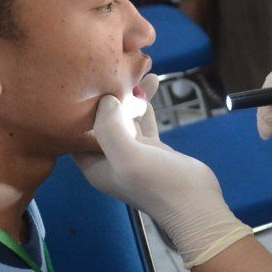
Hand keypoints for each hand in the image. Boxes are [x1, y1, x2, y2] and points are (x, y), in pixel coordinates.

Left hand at [74, 74, 250, 266]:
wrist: (195, 205)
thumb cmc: (158, 185)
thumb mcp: (129, 157)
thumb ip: (111, 128)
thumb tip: (107, 99)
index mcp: (94, 164)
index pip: (76, 130)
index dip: (79, 107)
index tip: (87, 80)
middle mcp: (109, 157)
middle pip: (99, 120)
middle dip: (105, 95)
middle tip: (114, 66)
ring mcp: (131, 152)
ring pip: (124, 116)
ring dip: (129, 94)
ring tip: (138, 68)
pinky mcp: (151, 148)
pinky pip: (143, 120)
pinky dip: (146, 103)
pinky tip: (152, 83)